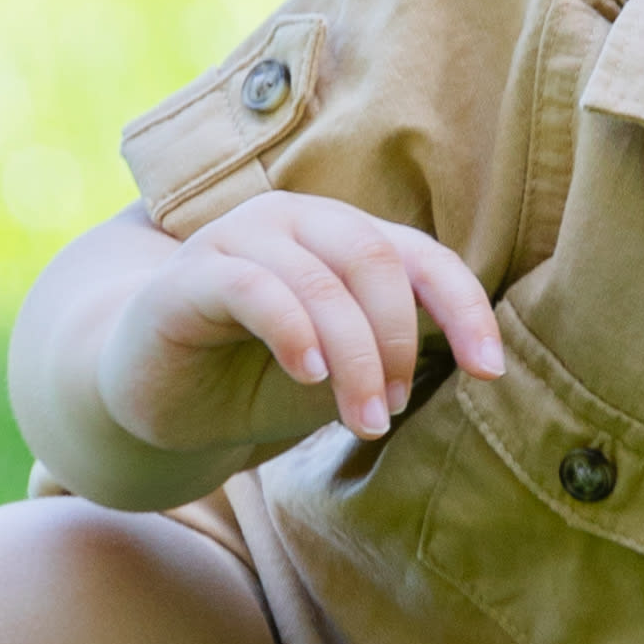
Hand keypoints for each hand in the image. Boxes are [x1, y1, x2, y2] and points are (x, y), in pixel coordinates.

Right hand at [91, 194, 504, 453]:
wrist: (153, 403)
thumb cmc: (257, 380)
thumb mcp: (343, 369)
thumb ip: (398, 349)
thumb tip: (483, 355)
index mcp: (341, 236)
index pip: (421, 257)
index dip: (463, 309)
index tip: (489, 371)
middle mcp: (294, 222)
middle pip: (375, 260)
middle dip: (397, 342)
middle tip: (389, 412)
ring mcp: (236, 241)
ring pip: (321, 281)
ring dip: (355, 358)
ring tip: (362, 422)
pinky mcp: (186, 277)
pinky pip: (253, 287)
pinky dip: (294, 330)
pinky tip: (308, 374)